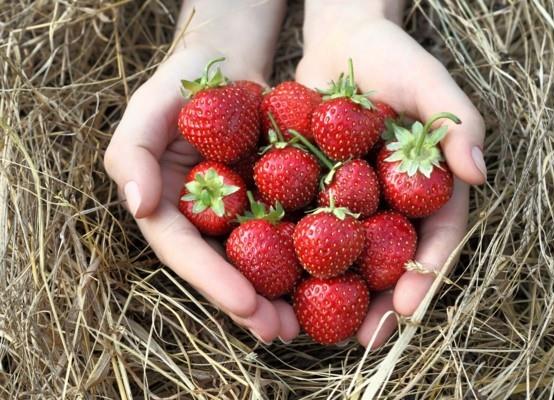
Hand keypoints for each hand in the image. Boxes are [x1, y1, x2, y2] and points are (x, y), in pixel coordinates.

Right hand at [103, 0, 295, 343]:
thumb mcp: (148, 109)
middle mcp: (206, 220)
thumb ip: (132, 154)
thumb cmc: (183, 82)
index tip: (245, 304)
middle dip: (252, 304)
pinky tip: (337, 275)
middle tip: (282, 333)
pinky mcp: (278, 197)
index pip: (185, 252)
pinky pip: (294, 228)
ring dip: (283, 294)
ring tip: (312, 323)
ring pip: (262, 260)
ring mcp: (244, 212)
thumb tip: (138, 205)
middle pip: (226, 268)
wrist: (230, 61)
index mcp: (171, 208)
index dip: (212, 281)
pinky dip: (312, 253)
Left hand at [297, 0, 486, 347]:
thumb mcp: (429, 81)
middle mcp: (391, 201)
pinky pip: (305, 226)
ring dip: (334, 293)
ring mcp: (352, 200)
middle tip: (365, 337)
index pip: (434, 238)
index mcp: (427, 187)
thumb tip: (478, 172)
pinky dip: (294, 255)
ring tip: (317, 328)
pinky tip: (277, 283)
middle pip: (389, 259)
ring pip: (346, 255)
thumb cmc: (394, 58)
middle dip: (379, 301)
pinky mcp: (314, 190)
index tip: (409, 308)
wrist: (342, 42)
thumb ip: (456, 122)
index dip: (425, 274)